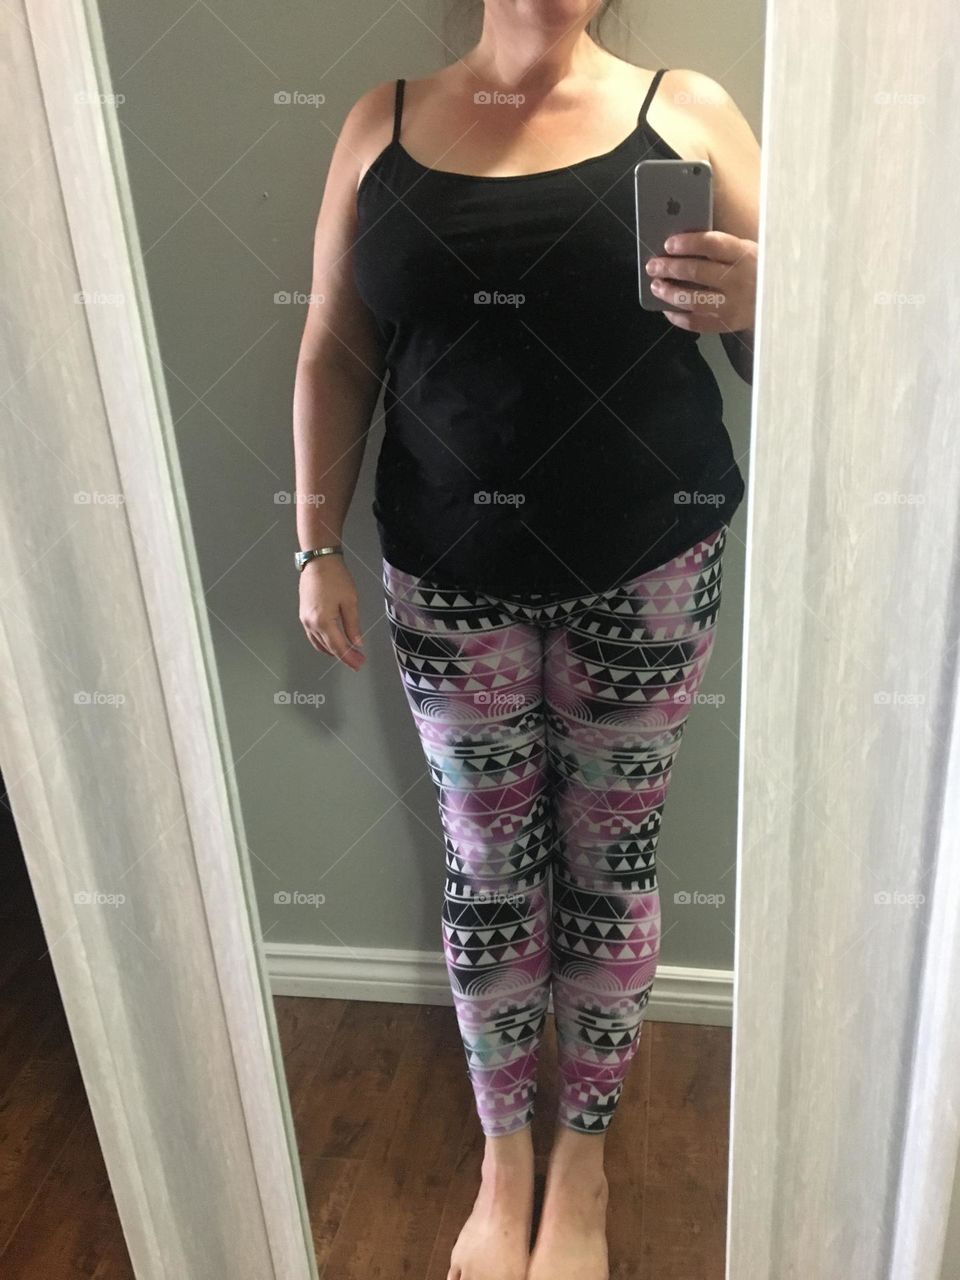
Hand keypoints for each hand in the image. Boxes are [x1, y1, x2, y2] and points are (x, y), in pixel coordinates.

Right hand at [298, 556, 364, 670]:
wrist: (318, 561)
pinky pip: (313, 636)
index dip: (350, 657)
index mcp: (323, 622)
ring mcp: (304, 621)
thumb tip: (357, 644)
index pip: (338, 646)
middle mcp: (311, 624)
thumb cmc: (337, 579)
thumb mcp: (350, 602)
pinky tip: (333, 642)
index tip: (360, 664)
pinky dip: (323, 643)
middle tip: (358, 661)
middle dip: (343, 656)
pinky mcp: (303, 616)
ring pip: (318, 644)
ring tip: (348, 654)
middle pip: (328, 647)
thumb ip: (353, 625)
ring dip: (332, 651)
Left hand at [646, 230, 756, 333]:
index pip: (711, 244)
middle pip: (696, 271)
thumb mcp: (748, 253)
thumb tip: (683, 248)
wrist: (785, 301)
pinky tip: (668, 310)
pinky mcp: (728, 323)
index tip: (668, 244)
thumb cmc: (759, 271)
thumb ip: (722, 250)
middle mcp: (739, 279)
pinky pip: (697, 322)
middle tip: (653, 266)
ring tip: (656, 286)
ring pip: (693, 299)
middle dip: (669, 267)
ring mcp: (733, 304)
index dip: (687, 243)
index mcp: (744, 254)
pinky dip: (679, 317)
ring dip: (670, 293)